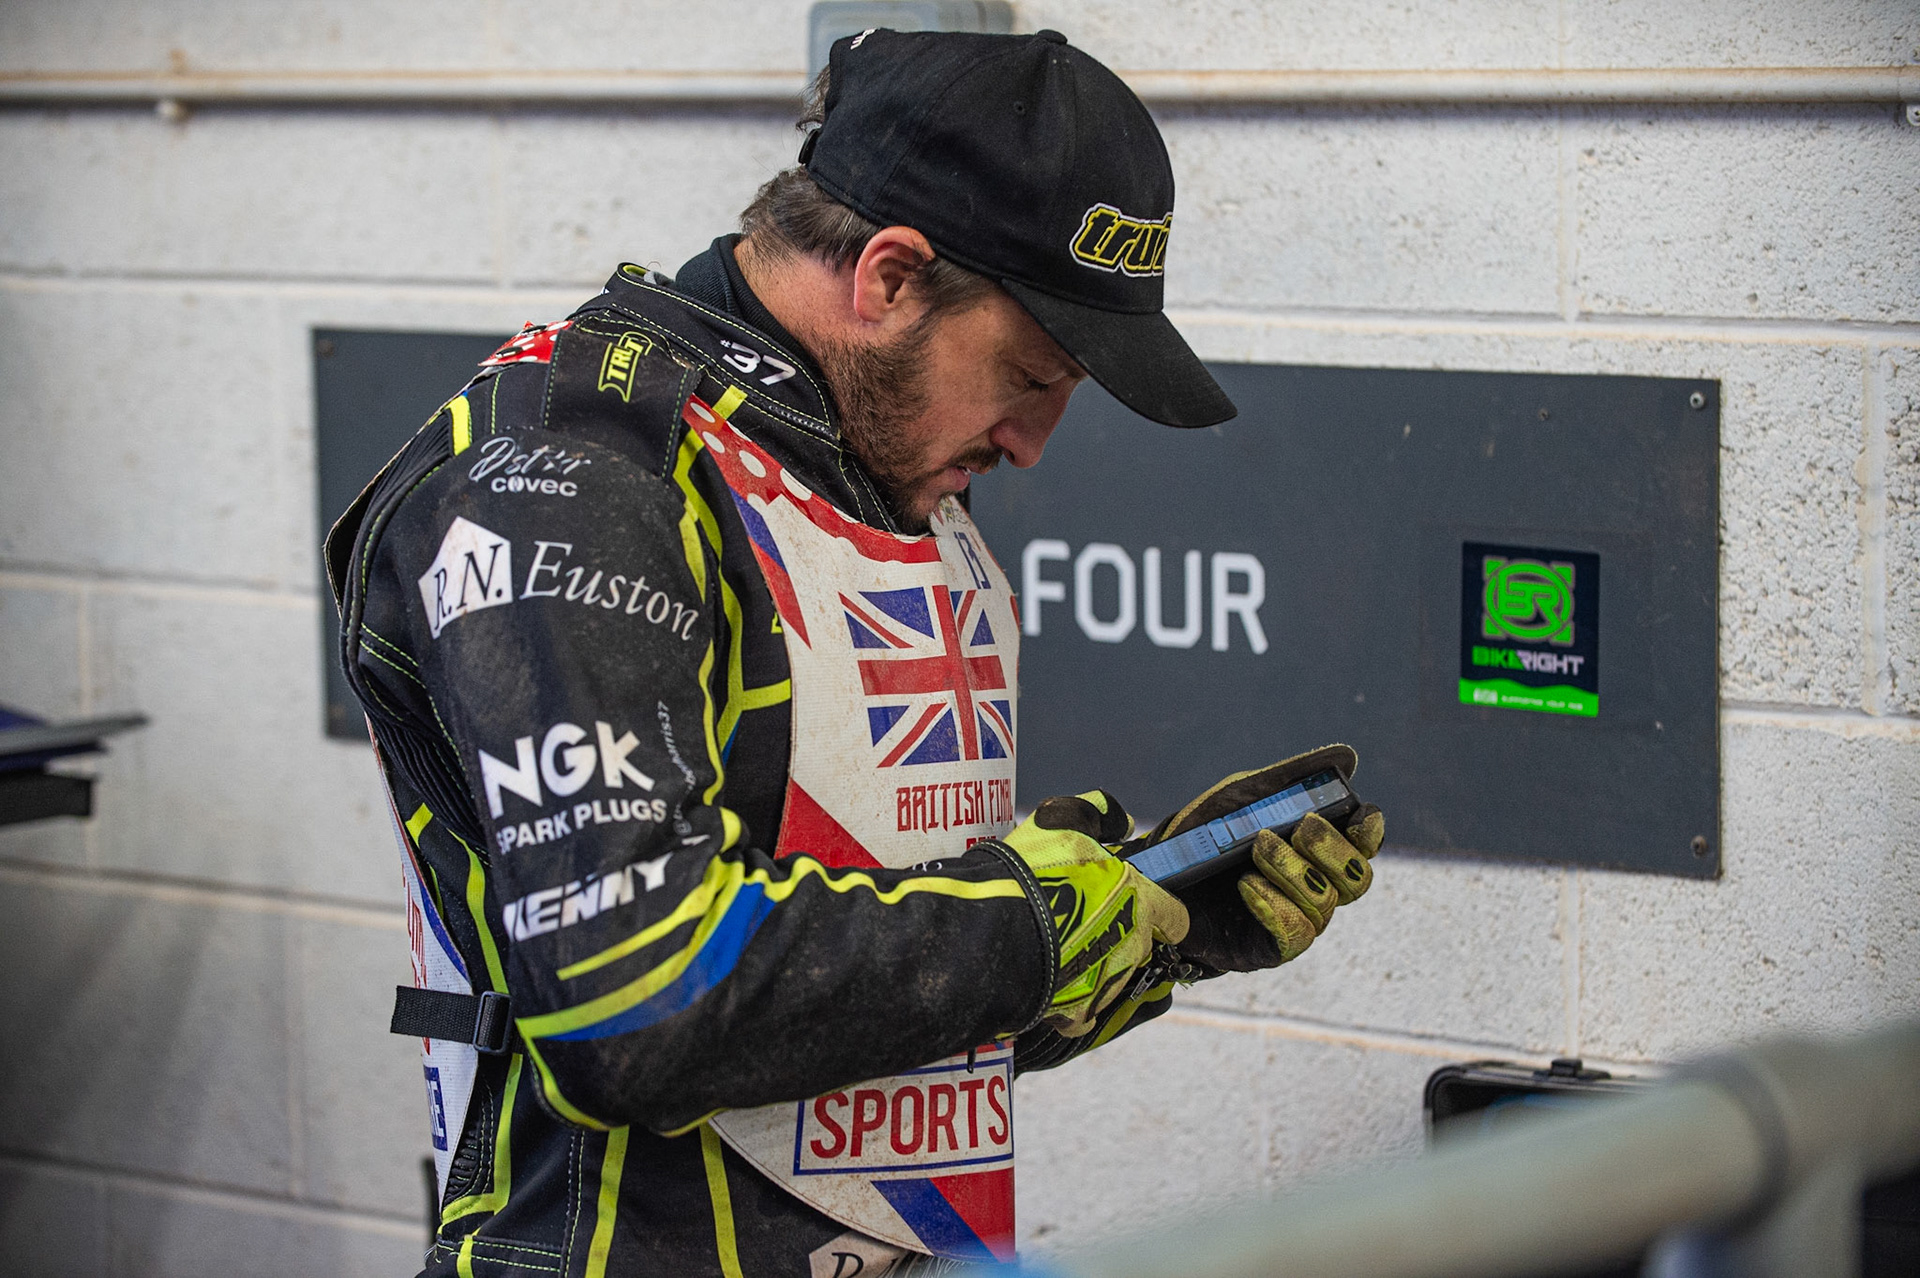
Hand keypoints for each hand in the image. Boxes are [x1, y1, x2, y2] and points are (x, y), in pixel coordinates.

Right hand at [992, 790, 1189, 1037]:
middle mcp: (1134, 948)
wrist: (993, 932)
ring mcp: (1108, 984)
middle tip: (1080, 919)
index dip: (1157, 909)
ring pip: (1112, 975)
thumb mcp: (1061, 821)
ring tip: (1055, 946)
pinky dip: (1067, 995)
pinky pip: (1082, 1006)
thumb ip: (1098, 814)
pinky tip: (1045, 976)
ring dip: (1092, 963)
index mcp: (1140, 903)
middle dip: (1118, 934)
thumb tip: (1124, 822)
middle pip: (1140, 945)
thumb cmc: (1032, 875)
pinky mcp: (1080, 1013)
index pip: (1175, 916)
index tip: (1133, 904)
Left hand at [1132, 746, 1382, 975]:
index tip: (1358, 816)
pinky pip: (1296, 932)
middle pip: (1357, 879)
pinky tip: (1247, 884)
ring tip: (1256, 848)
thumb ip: (1291, 779)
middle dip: (1332, 850)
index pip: (1364, 846)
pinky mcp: (1271, 948)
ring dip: (1293, 870)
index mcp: (1314, 850)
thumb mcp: (1242, 797)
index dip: (1370, 833)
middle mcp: (1314, 887)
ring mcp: (1296, 919)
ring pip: (1325, 902)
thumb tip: (1347, 757)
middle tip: (1300, 828)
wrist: (1154, 876)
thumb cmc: (1204, 835)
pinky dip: (1275, 903)